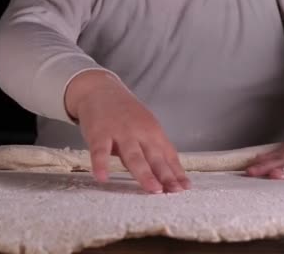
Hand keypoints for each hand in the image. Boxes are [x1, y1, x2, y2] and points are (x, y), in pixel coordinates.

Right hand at [65, 70, 189, 192]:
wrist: (100, 90)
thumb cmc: (126, 114)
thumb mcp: (145, 129)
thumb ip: (155, 151)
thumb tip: (172, 177)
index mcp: (153, 132)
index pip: (168, 155)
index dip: (176, 172)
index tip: (184, 189)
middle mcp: (139, 132)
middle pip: (154, 157)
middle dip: (165, 174)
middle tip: (174, 192)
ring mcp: (119, 132)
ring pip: (133, 155)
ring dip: (144, 173)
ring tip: (152, 189)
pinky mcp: (99, 133)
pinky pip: (100, 151)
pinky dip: (101, 164)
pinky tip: (103, 178)